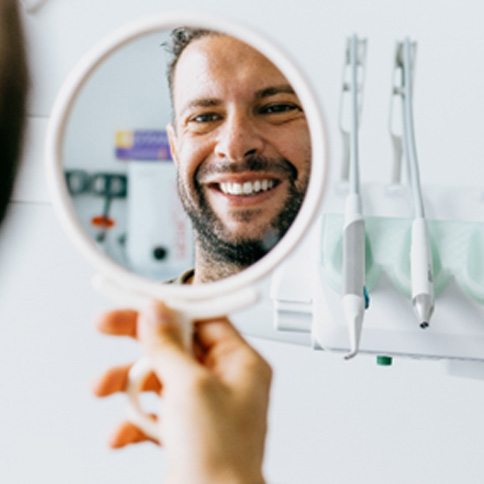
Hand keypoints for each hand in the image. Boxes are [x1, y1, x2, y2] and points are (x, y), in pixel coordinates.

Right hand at [93, 302, 271, 483]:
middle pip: (176, 344)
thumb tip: (157, 312)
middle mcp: (224, 380)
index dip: (171, 308)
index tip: (142, 301)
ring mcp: (204, 405)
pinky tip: (121, 433)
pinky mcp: (186, 429)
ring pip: (160, 377)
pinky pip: (155, 412)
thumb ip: (169, 346)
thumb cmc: (220, 458)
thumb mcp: (190, 387)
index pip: (204, 318)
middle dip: (139, 342)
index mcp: (240, 363)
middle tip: (107, 325)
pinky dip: (135, 420)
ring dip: (128, 384)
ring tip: (103, 387)